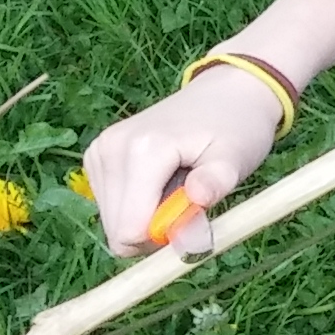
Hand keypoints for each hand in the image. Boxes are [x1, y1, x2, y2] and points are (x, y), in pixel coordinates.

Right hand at [80, 69, 286, 258]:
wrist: (224, 94)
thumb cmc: (236, 128)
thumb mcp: (236, 157)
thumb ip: (216, 183)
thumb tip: (197, 201)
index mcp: (142, 151)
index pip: (129, 230)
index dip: (162, 239)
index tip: (192, 216)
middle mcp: (110, 149)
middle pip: (117, 230)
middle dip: (154, 231)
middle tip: (188, 200)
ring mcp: (99, 151)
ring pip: (113, 222)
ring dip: (147, 217)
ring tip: (177, 183)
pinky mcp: (97, 156)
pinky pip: (111, 206)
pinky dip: (138, 204)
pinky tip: (162, 179)